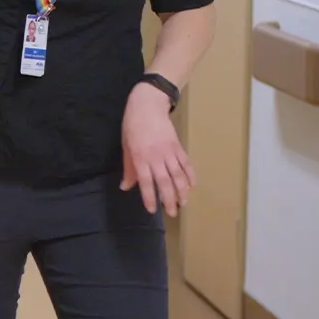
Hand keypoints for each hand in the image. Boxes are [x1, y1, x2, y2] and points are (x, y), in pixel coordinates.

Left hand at [121, 82, 195, 216]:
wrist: (147, 105)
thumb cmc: (132, 126)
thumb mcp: (126, 146)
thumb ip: (128, 168)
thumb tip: (125, 187)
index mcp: (140, 157)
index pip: (145, 182)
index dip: (149, 197)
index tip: (152, 210)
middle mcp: (156, 157)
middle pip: (164, 182)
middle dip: (169, 199)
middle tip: (172, 213)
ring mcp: (169, 152)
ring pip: (178, 175)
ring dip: (182, 191)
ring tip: (183, 203)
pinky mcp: (178, 146)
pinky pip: (186, 164)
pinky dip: (191, 176)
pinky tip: (193, 186)